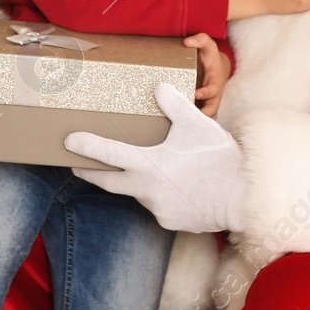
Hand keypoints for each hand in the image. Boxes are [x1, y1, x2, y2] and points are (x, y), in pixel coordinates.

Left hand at [65, 83, 244, 232]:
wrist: (242, 196)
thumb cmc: (218, 158)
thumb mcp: (196, 123)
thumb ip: (173, 104)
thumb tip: (159, 87)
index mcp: (148, 165)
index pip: (108, 153)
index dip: (86, 146)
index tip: (68, 142)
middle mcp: (146, 190)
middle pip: (108, 182)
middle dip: (90, 173)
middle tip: (78, 167)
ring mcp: (157, 209)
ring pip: (138, 193)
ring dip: (137, 181)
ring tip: (151, 168)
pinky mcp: (169, 222)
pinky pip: (158, 205)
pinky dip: (161, 195)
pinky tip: (177, 186)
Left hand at [184, 32, 228, 116]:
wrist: (217, 67)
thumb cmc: (210, 57)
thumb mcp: (208, 45)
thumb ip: (200, 40)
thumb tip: (187, 42)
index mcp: (216, 81)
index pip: (213, 90)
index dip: (206, 93)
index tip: (196, 94)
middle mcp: (214, 95)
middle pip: (212, 110)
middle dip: (202, 114)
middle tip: (187, 116)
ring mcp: (209, 102)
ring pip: (207, 117)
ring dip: (197, 121)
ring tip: (182, 124)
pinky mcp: (202, 107)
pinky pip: (200, 118)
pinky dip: (192, 122)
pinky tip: (178, 125)